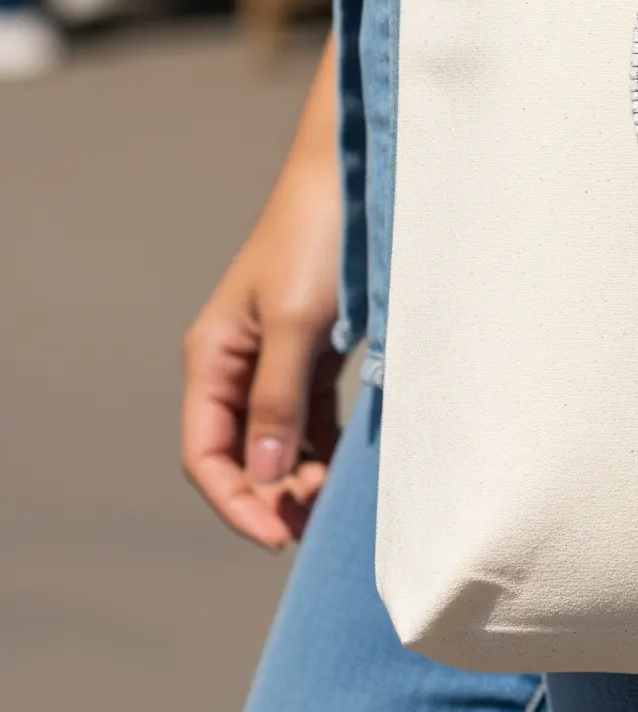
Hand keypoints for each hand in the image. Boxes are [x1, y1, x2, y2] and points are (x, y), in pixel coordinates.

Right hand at [181, 38, 343, 549]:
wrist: (356, 176)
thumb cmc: (318, 239)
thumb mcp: (296, 323)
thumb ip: (277, 399)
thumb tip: (263, 475)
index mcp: (214, 356)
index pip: (206, 453)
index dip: (234, 501)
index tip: (275, 534)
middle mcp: (237, 361)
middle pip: (238, 452)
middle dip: (267, 494)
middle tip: (309, 528)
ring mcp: (275, 355)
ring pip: (275, 437)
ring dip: (296, 474)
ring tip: (330, 505)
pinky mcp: (314, 346)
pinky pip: (309, 413)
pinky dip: (322, 444)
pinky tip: (345, 469)